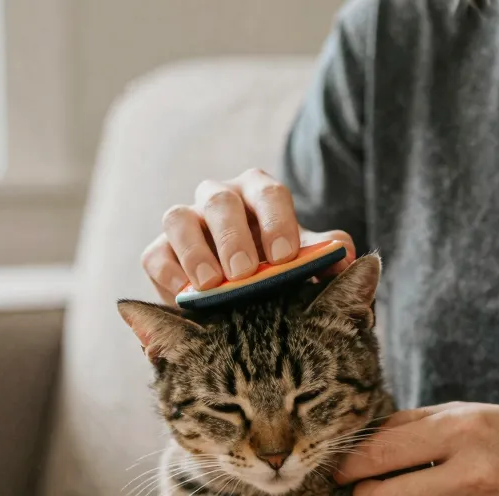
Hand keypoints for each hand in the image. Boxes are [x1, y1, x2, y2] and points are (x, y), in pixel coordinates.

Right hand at [142, 168, 354, 303]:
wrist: (243, 300)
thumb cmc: (278, 273)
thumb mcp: (305, 264)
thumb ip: (325, 257)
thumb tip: (345, 256)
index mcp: (259, 195)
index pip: (268, 192)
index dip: (275, 221)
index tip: (283, 257)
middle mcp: (220, 199)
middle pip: (219, 201)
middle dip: (232, 237)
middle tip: (243, 273)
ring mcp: (186, 222)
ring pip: (178, 218)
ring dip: (194, 251)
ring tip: (211, 285)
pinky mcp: (160, 250)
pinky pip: (154, 253)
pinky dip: (167, 271)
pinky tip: (184, 292)